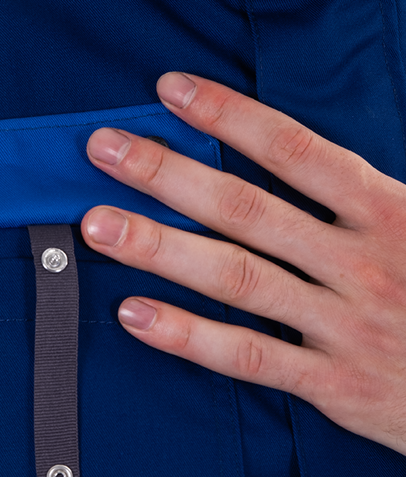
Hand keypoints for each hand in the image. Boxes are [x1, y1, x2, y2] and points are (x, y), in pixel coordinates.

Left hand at [81, 72, 405, 455]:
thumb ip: (362, 199)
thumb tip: (294, 162)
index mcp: (389, 211)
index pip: (296, 150)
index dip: (229, 117)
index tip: (171, 93)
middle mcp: (362, 260)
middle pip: (248, 208)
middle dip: (169, 173)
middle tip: (105, 150)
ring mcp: (345, 322)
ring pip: (238, 277)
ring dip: (161, 247)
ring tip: (98, 226)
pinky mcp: (334, 383)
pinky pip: (249, 355)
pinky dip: (188, 336)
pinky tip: (136, 315)